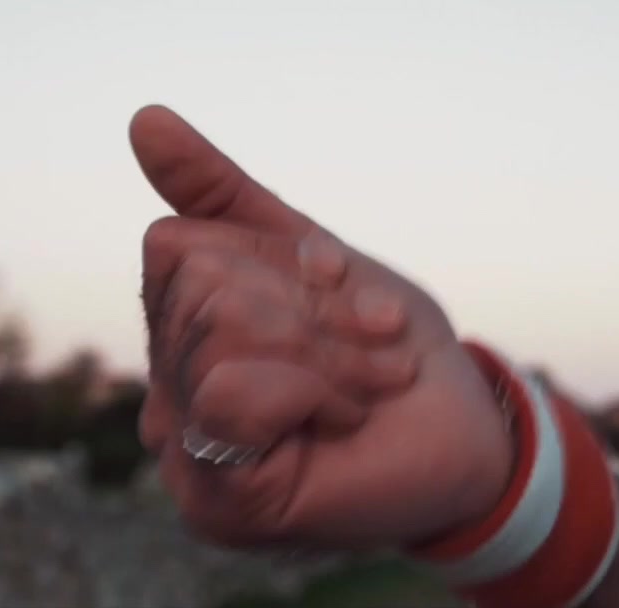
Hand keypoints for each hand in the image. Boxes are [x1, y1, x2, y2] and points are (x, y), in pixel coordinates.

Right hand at [131, 105, 514, 548]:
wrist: (473, 434)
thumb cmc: (393, 351)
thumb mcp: (311, 258)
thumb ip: (225, 198)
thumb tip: (144, 117)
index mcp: (185, 341)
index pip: (173, 246)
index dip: (272, 253)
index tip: (342, 283)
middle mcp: (168, 401)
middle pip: (198, 289)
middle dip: (309, 304)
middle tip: (378, 339)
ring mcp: (184, 458)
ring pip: (215, 337)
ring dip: (325, 348)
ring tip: (376, 380)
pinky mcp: (216, 502)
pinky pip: (230, 395)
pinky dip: (313, 388)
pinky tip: (349, 416)